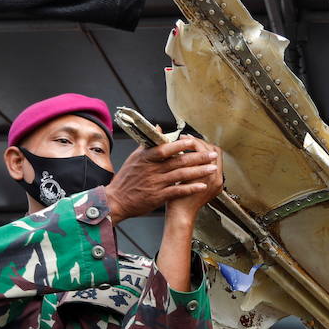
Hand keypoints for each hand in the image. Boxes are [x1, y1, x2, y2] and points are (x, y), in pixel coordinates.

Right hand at [104, 136, 219, 222]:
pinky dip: (190, 188)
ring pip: (181, 175)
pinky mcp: (158, 197)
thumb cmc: (126, 179)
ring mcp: (155, 183)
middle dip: (198, 157)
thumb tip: (158, 127)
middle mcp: (151, 170)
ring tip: (212, 168)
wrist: (116, 200)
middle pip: (178, 161)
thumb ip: (148, 143)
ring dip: (199, 172)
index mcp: (145, 158)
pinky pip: (177, 191)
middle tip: (212, 155)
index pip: (165, 149)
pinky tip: (202, 186)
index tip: (194, 141)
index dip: (180, 145)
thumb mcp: (134, 158)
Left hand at [164, 139, 223, 221]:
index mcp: (215, 179)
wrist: (180, 215)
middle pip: (214, 151)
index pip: (215, 154)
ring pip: (209, 153)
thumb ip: (193, 171)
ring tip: (182, 140)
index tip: (191, 140)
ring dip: (195, 144)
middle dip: (200, 142)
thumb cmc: (181, 201)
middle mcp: (217, 178)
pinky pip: (201, 159)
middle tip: (186, 137)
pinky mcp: (205, 180)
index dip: (203, 145)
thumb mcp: (190, 184)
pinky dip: (191, 151)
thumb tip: (185, 156)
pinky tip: (180, 149)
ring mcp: (213, 180)